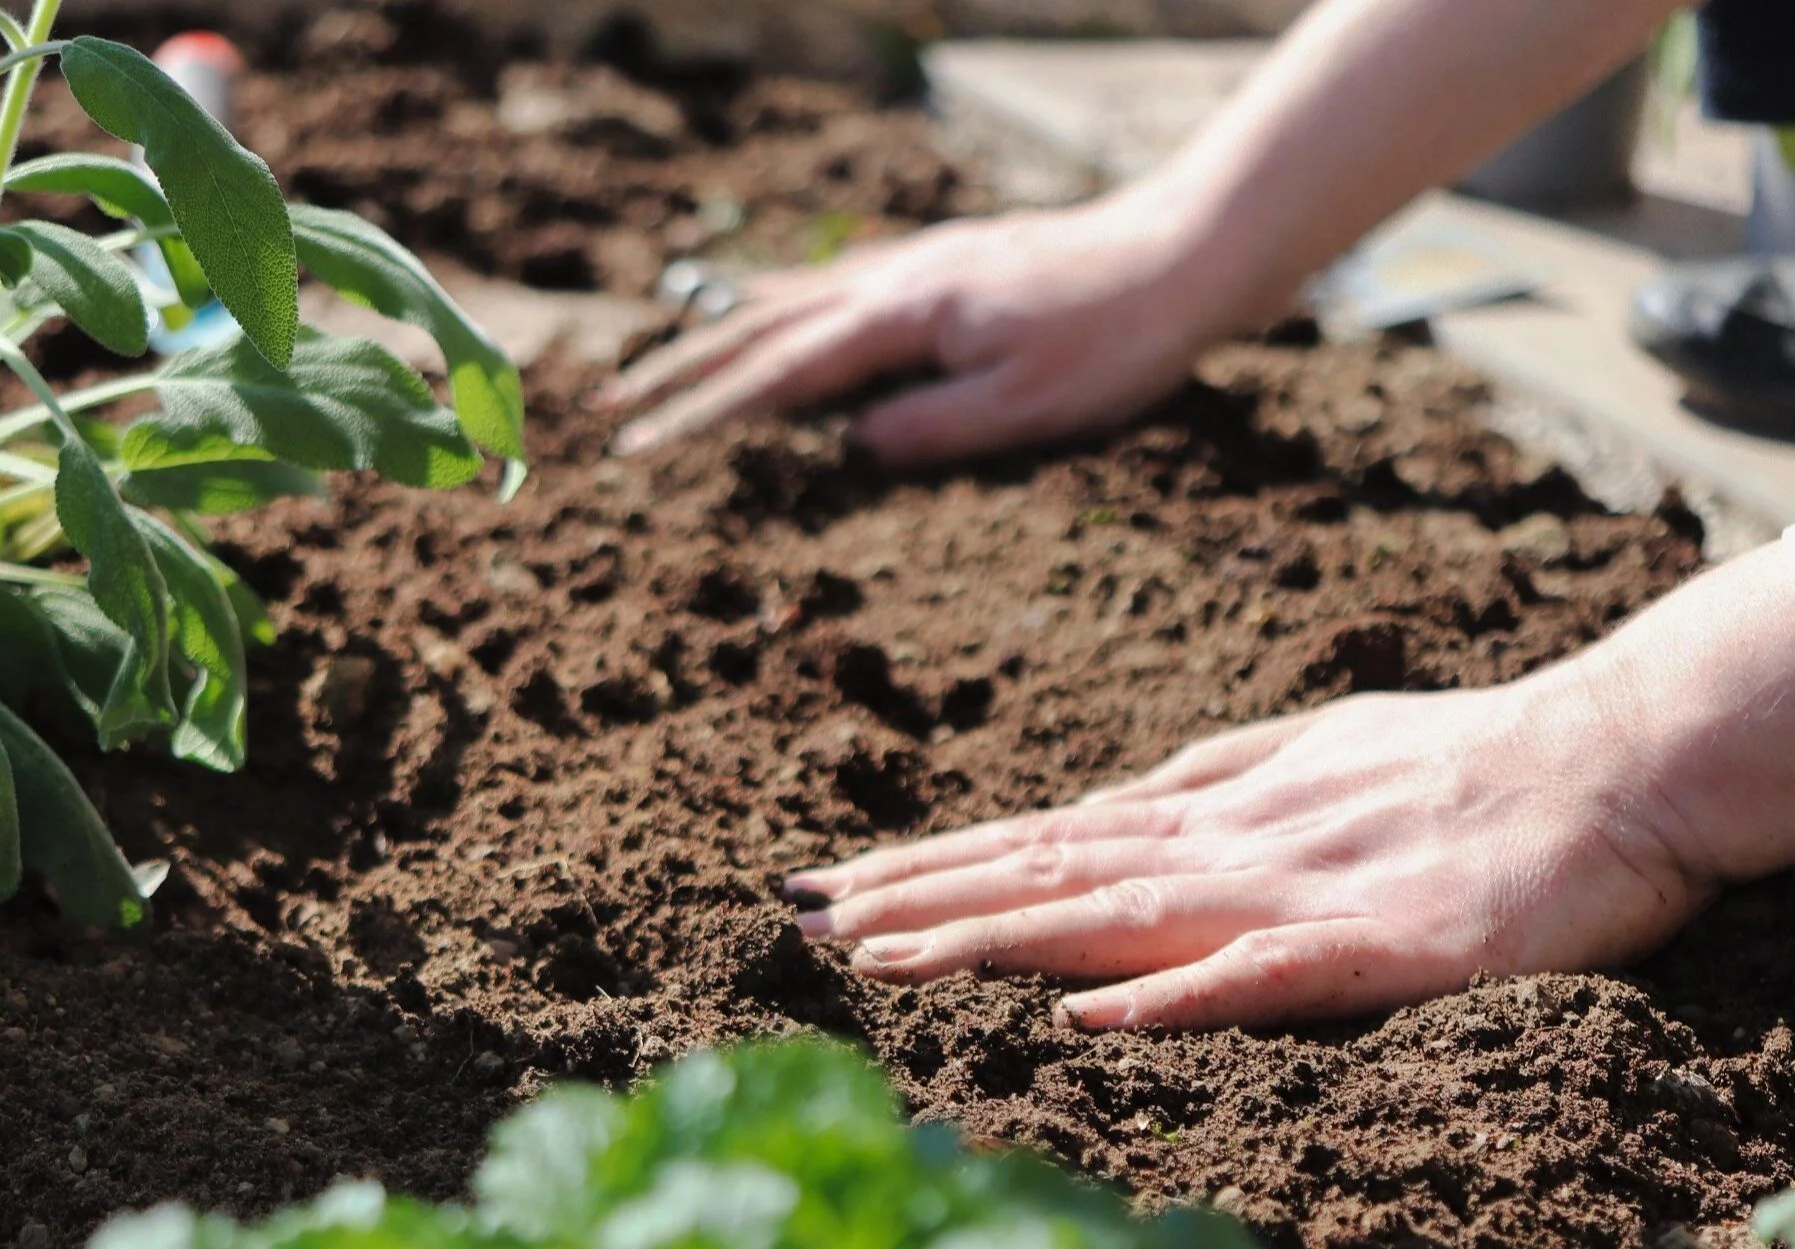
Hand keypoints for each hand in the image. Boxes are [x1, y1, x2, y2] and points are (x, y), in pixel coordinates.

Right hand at [599, 194, 1235, 466]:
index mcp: (904, 319)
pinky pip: (836, 283)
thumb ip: (931, 429)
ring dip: (719, 334)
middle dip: (681, 371)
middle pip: (762, 328)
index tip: (639, 446)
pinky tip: (771, 309)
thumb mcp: (1026, 406)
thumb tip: (849, 450)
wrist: (1184, 253)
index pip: (778, 375)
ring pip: (793, 299)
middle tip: (610, 407)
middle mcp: (896, 281)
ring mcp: (917, 266)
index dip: (703, 414)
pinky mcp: (944, 265)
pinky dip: (782, 302)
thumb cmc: (1116, 340)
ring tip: (663, 362)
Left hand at [783, 548, 1794, 1030]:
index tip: (826, 888)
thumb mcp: (1318, 756)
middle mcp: (1231, 844)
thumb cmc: (1475, 762)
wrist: (1624, 757)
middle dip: (918, 899)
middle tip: (796, 921)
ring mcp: (1300, 891)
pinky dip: (1173, 995)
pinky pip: (1265, 974)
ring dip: (994, 936)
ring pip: (1118, 914)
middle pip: (1048, 872)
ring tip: (881, 959)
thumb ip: (1216, 781)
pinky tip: (1088, 1015)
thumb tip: (1116, 804)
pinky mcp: (1383, 946)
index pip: (1044, 842)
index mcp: (1217, 812)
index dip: (931, 866)